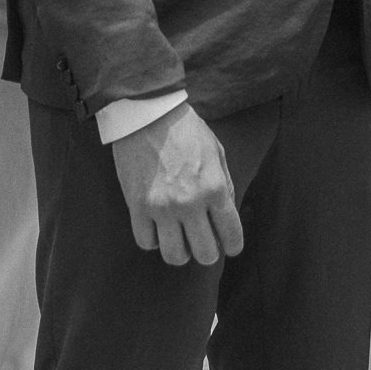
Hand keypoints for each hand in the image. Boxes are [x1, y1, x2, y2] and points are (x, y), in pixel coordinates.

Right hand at [111, 103, 243, 265]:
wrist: (147, 112)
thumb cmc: (184, 129)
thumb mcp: (216, 150)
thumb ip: (225, 183)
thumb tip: (226, 213)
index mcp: (214, 187)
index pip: (232, 235)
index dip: (233, 245)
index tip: (229, 245)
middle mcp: (190, 202)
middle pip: (205, 254)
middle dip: (207, 251)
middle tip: (202, 240)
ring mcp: (162, 207)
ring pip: (175, 256)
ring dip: (180, 250)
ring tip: (178, 236)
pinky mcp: (137, 206)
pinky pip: (146, 242)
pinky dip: (153, 239)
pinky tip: (156, 226)